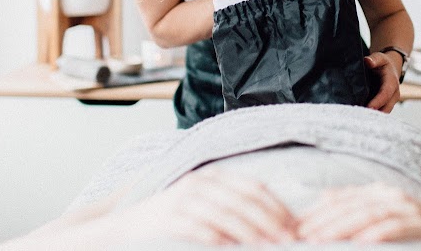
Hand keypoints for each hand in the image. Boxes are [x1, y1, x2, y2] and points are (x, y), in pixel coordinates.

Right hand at [112, 168, 297, 245]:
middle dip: (270, 221)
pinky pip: (199, 229)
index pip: (254, 187)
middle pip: (244, 200)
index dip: (277, 206)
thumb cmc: (173, 218)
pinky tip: (231, 249)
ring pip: (226, 214)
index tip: (294, 226)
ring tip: (268, 246)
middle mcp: (200, 183)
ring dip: (251, 232)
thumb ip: (232, 204)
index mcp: (213, 176)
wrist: (126, 226)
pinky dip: (218, 239)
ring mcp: (183, 200)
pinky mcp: (169, 219)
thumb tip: (273, 221)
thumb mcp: (204, 202)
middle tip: (288, 239)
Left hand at [298, 182, 420, 243]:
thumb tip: (325, 207)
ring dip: (340, 227)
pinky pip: (397, 226)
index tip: (294, 226)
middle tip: (300, 235)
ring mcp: (408, 207)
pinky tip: (362, 242)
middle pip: (349, 205)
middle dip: (322, 220)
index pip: (341, 198)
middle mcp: (390, 194)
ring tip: (320, 239)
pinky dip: (378, 232)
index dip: (316, 211)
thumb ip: (361, 210)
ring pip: (367, 214)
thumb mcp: (388, 215)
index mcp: (379, 191)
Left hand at [364, 52, 400, 111]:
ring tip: (358, 118)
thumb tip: (367, 61)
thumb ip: (374, 59)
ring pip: (382, 113)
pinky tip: (360, 116)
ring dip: (372, 116)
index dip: (378, 101)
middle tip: (359, 116)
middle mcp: (393, 95)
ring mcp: (390, 102)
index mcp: (392, 83)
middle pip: (385, 108)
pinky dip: (370, 115)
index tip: (368, 107)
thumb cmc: (383, 64)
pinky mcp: (384, 106)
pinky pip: (379, 113)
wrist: (389, 69)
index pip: (386, 93)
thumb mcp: (380, 58)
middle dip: (374, 113)